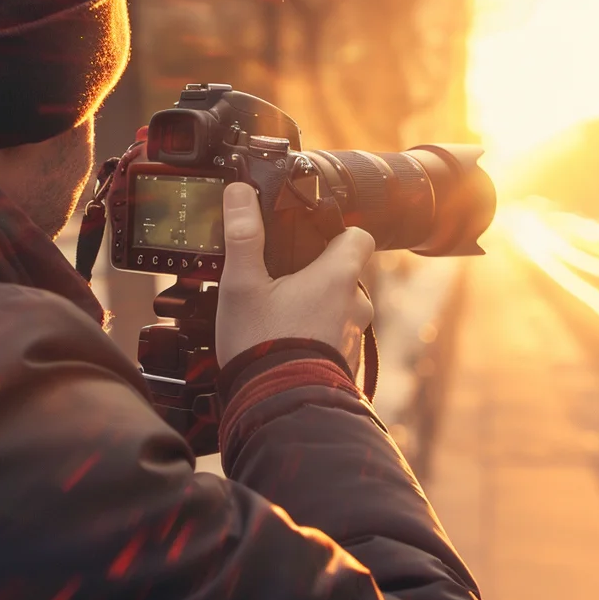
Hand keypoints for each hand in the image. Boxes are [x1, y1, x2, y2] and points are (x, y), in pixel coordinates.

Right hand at [215, 182, 374, 373]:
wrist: (279, 407)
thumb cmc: (263, 344)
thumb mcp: (242, 284)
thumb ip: (243, 236)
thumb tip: (240, 192)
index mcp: (338, 276)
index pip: (358, 236)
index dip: (336, 231)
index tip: (310, 237)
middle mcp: (355, 304)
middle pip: (344, 273)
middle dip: (316, 274)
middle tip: (281, 282)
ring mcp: (353, 336)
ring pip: (339, 307)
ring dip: (316, 308)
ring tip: (278, 318)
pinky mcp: (346, 363)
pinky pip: (334, 337)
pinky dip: (316, 336)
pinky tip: (285, 344)